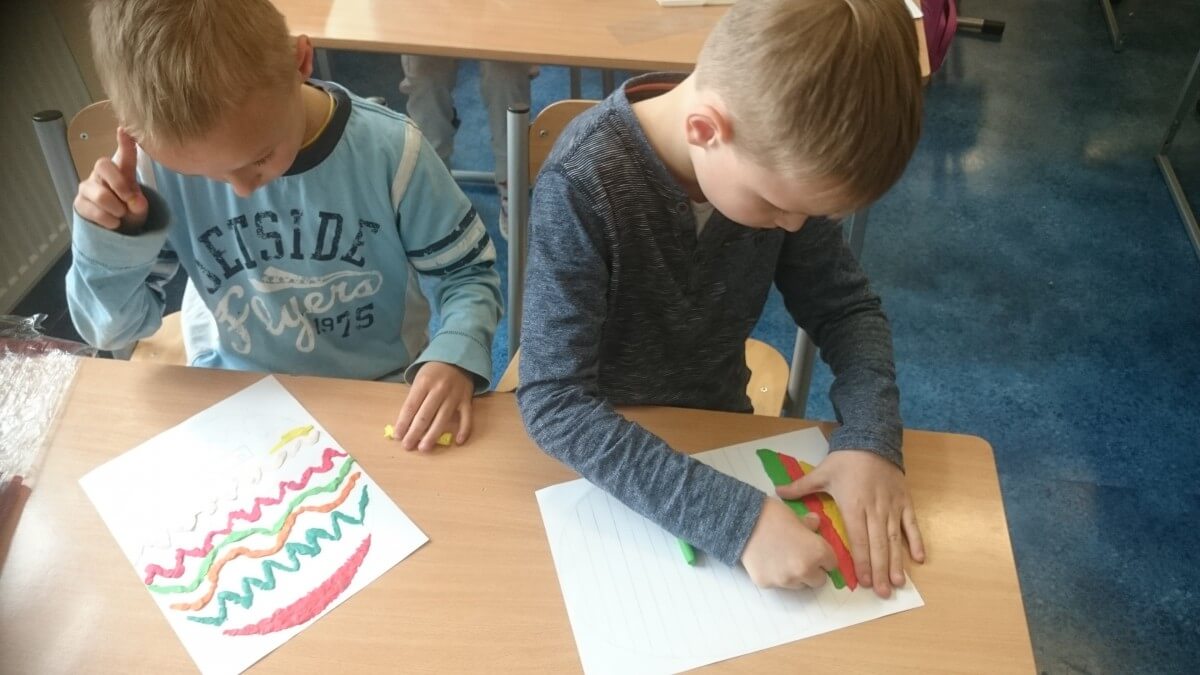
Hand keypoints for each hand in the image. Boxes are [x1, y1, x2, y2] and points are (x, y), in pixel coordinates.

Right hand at [72, 127, 147, 230]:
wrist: (117, 229)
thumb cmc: (130, 210)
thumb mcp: (140, 204)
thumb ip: (139, 202)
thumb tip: (135, 202)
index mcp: (120, 170)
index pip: (123, 154)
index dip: (124, 143)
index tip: (124, 130)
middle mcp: (101, 173)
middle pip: (103, 165)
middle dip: (120, 185)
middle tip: (131, 202)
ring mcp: (87, 187)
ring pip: (99, 193)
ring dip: (116, 209)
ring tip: (122, 215)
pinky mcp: (79, 202)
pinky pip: (92, 210)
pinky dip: (107, 220)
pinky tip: (113, 223)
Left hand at [392, 361, 474, 451]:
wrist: (457, 359)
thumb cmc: (434, 372)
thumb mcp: (420, 379)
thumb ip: (414, 398)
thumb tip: (405, 424)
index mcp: (424, 382)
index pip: (411, 406)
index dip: (403, 422)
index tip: (398, 436)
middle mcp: (439, 389)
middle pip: (425, 415)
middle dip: (414, 432)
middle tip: (407, 446)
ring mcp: (454, 395)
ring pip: (442, 419)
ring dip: (433, 435)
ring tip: (424, 448)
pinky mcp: (466, 400)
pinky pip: (466, 417)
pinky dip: (464, 430)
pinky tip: (458, 442)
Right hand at [741, 496, 837, 588]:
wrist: (743, 521)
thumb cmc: (773, 515)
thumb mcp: (796, 516)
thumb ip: (809, 526)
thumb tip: (815, 523)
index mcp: (818, 552)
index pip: (832, 564)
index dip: (824, 556)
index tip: (815, 551)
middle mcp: (806, 570)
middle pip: (819, 580)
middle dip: (813, 570)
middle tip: (799, 557)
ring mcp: (786, 580)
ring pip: (799, 584)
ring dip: (795, 575)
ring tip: (781, 558)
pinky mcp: (768, 584)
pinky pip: (778, 583)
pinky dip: (775, 574)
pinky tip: (766, 560)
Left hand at [777, 450, 924, 597]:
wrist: (871, 439)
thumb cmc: (845, 459)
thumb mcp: (821, 472)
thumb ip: (800, 487)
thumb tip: (777, 493)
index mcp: (854, 506)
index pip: (858, 539)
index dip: (862, 561)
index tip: (864, 581)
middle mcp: (875, 510)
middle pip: (878, 545)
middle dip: (880, 570)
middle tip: (882, 592)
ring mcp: (892, 507)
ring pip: (895, 539)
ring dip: (897, 562)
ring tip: (899, 583)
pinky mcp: (904, 501)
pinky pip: (911, 524)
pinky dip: (916, 541)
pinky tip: (919, 559)